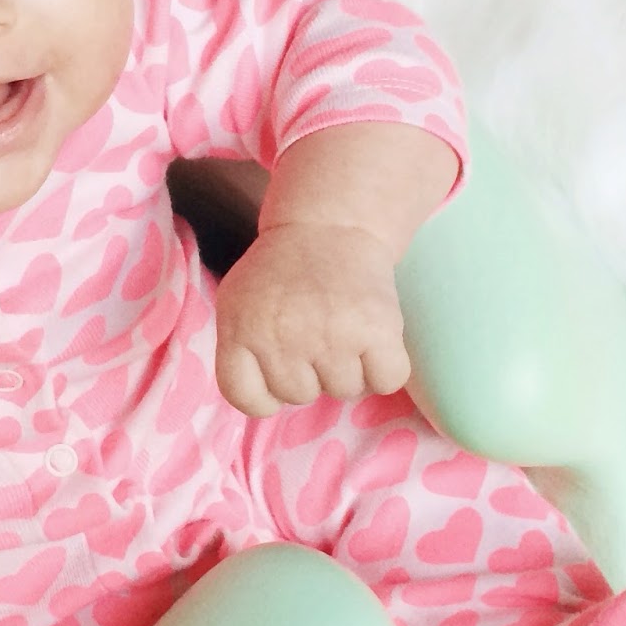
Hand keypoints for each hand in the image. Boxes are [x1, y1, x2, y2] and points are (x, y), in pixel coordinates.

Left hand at [214, 222, 410, 416]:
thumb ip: (241, 348)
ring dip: (350, 369)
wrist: (330, 225)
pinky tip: (374, 339)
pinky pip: (386, 381)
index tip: (277, 370)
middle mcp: (282, 336)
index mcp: (241, 330)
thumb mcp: (238, 302)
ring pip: (345, 391)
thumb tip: (266, 399)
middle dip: (311, 373)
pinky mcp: (376, 331)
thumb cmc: (283, 270)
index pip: (246, 398)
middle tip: (317, 333)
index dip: (266, 394)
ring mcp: (330, 336)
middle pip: (299, 396)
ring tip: (345, 330)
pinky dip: (386, 368)